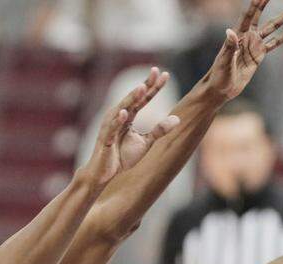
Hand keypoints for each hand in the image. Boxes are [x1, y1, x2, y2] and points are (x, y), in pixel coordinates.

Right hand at [82, 71, 178, 187]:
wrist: (104, 174)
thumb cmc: (122, 157)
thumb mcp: (145, 143)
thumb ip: (159, 130)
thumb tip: (178, 118)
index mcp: (127, 116)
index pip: (143, 99)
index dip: (154, 87)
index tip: (165, 74)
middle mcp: (118, 116)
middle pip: (133, 98)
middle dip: (144, 85)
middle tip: (155, 71)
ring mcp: (110, 126)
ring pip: (122, 108)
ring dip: (131, 98)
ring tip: (142, 87)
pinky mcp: (105, 139)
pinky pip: (112, 128)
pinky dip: (118, 120)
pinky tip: (124, 112)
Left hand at [207, 0, 282, 101]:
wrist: (222, 88)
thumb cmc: (219, 74)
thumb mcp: (224, 61)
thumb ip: (229, 47)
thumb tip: (230, 32)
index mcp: (237, 34)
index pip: (248, 15)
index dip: (257, 4)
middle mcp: (247, 35)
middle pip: (261, 15)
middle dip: (270, 3)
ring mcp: (254, 44)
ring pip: (273, 27)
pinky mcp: (259, 55)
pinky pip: (274, 43)